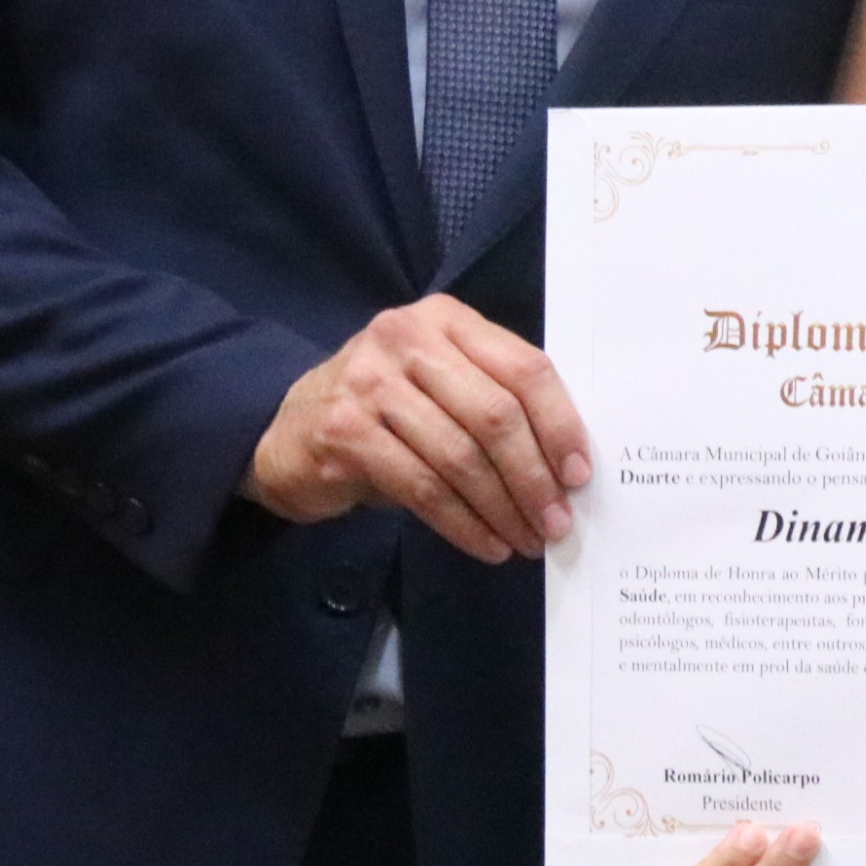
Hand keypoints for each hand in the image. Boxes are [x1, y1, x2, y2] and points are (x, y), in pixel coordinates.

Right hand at [243, 294, 590, 561]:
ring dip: (502, 509)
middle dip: (534, 478)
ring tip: (526, 540)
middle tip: (556, 522)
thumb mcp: (441, 383)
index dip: (560, 424)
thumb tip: (567, 466)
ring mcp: (369, 383)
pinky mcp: (344, 432)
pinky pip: (422, 488)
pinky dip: (462, 524)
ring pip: (461, 457)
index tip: (579, 474)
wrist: (286, 431)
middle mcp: (406, 339)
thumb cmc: (385, 410)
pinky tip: (486, 545)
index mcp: (446, 320)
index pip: (525, 367)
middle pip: (495, 415)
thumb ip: (495, 398)